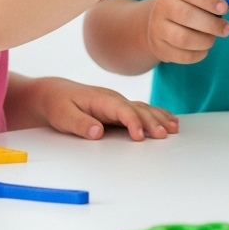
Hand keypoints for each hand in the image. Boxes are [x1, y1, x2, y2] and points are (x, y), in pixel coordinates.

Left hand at [23, 76, 177, 140]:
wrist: (54, 93)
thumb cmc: (58, 104)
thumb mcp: (62, 116)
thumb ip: (79, 123)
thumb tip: (97, 132)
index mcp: (101, 100)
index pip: (122, 110)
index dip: (133, 122)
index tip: (140, 137)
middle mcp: (114, 99)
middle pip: (138, 110)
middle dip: (152, 122)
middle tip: (164, 135)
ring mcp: (118, 103)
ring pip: (144, 109)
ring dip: (159, 118)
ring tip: (174, 129)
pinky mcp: (120, 108)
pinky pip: (143, 110)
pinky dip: (158, 115)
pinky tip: (170, 120)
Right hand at [145, 0, 228, 64]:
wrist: (160, 23)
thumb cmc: (189, 7)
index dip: (209, 0)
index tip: (224, 8)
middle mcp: (163, 6)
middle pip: (187, 16)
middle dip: (212, 24)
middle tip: (227, 29)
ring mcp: (157, 28)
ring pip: (184, 39)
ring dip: (205, 41)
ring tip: (212, 39)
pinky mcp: (159, 48)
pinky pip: (183, 56)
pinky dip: (198, 54)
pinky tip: (203, 49)